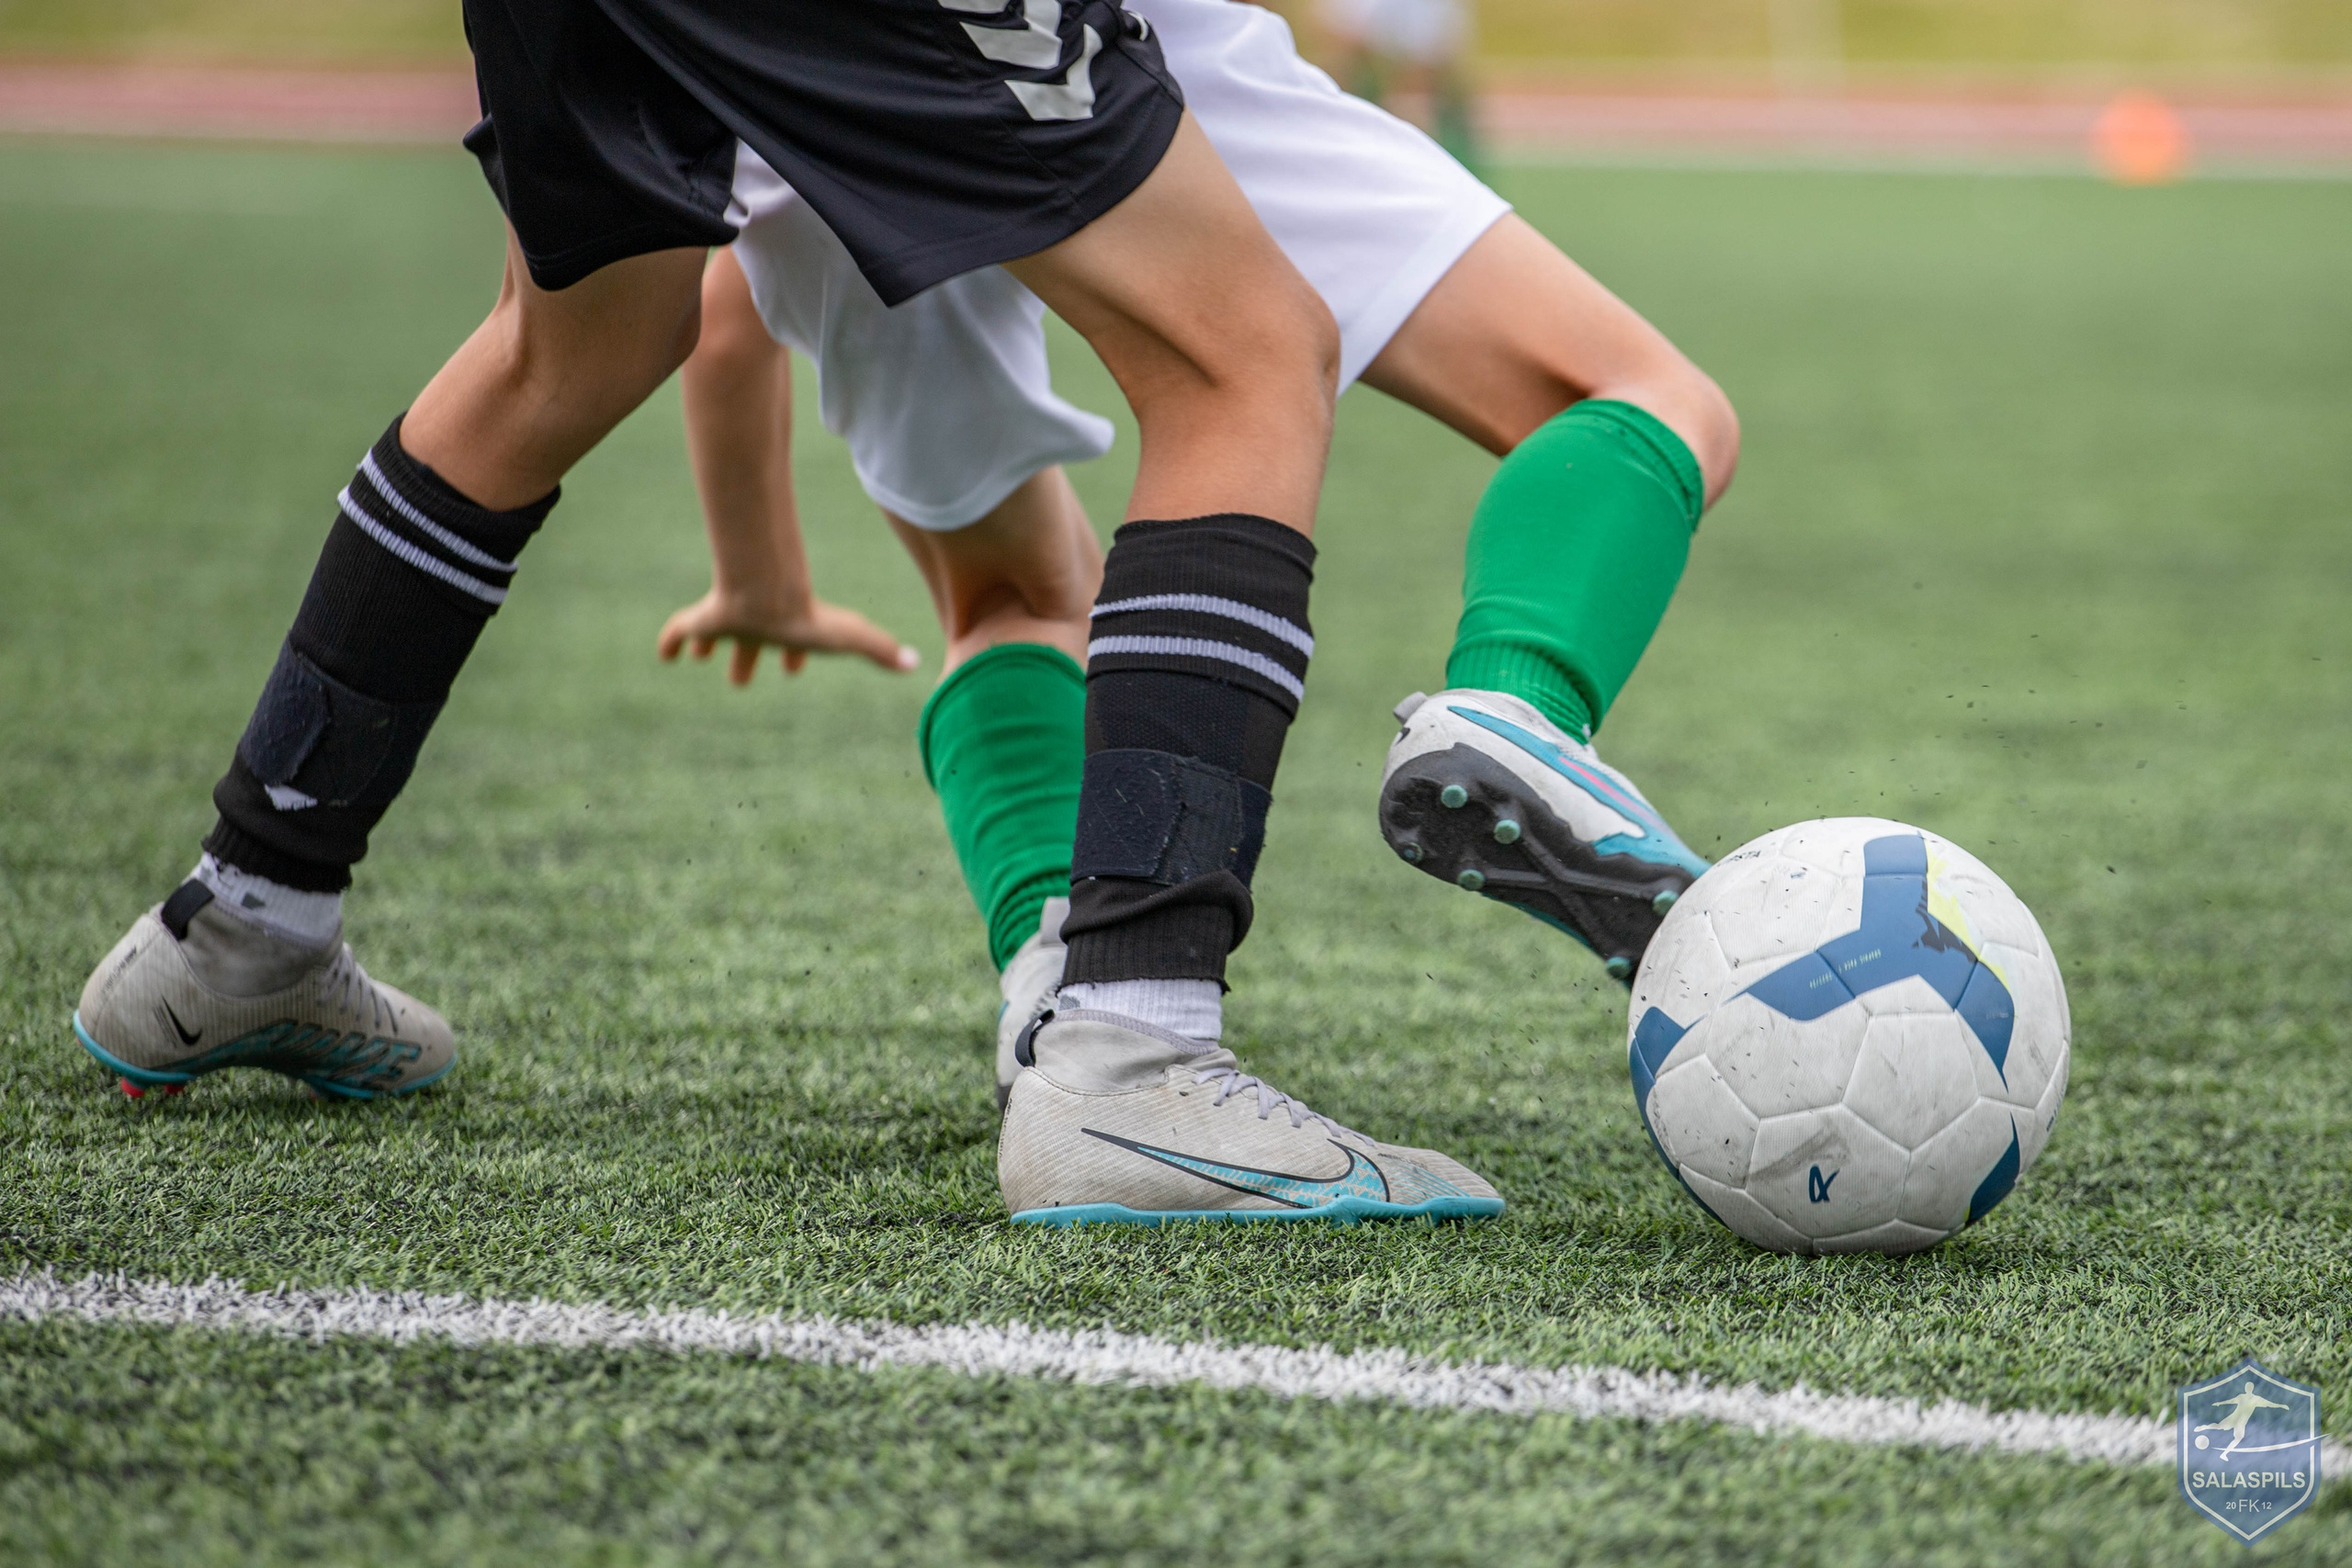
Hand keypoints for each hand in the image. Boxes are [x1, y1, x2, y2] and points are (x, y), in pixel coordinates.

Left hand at [657, 586, 921, 684]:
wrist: (763, 593)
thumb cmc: (804, 616)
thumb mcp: (848, 637)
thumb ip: (879, 649)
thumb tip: (917, 663)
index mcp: (787, 632)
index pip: (794, 647)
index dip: (793, 659)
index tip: (791, 671)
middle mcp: (758, 627)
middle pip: (752, 642)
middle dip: (747, 659)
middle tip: (739, 681)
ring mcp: (728, 620)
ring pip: (717, 633)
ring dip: (711, 645)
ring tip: (702, 658)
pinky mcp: (701, 619)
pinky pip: (679, 631)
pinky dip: (671, 642)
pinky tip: (665, 655)